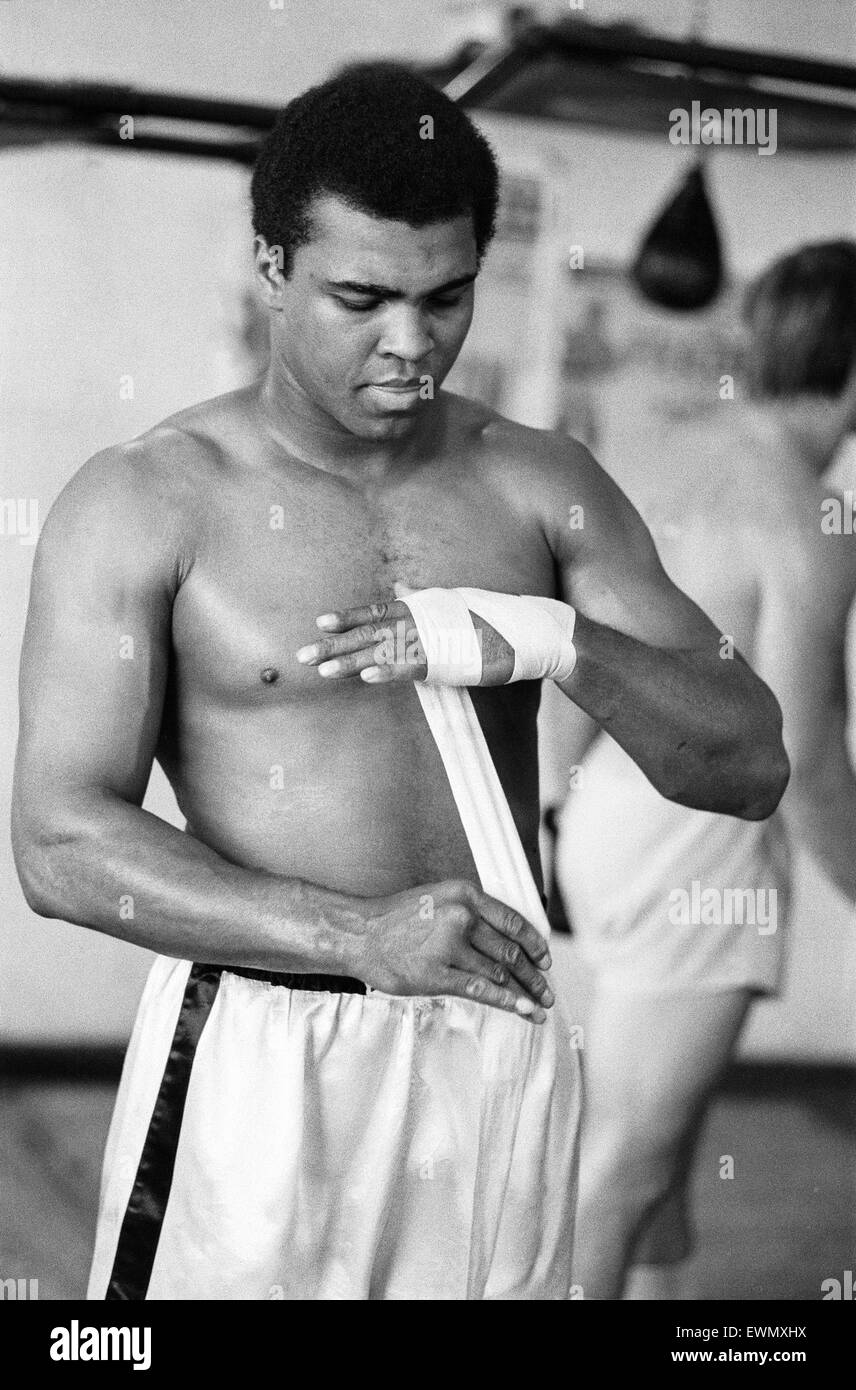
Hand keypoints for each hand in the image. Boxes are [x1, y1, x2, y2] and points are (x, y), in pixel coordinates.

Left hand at [295, 582, 514, 685]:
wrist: (525, 633)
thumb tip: (400, 587)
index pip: (376, 611)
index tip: (320, 623)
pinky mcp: (448, 662)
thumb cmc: (489, 621)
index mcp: (420, 608)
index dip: (348, 617)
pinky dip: (389, 672)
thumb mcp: (450, 605)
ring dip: (352, 661)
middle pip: (369, 632)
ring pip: (383, 652)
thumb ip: (421, 599)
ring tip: (323, 671)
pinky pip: (412, 668)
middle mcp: (420, 621)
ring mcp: (432, 641)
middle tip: (302, 656)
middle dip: (334, 644)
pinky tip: (367, 678)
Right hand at [355, 879, 553, 1021]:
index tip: (545, 960)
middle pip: (511, 951)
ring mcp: (449, 946)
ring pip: (500, 973)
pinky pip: (481, 990)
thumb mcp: (440, 900)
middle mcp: (461, 917)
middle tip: (545, 990)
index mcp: (465, 895)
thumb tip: (507, 940)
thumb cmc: (398, 920)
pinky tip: (523, 1010)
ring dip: (525, 992)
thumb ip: (472, 914)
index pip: (513, 922)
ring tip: (537, 1006)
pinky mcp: (436, 975)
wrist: (360, 934)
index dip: (535, 944)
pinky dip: (507, 1002)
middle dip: (534, 975)